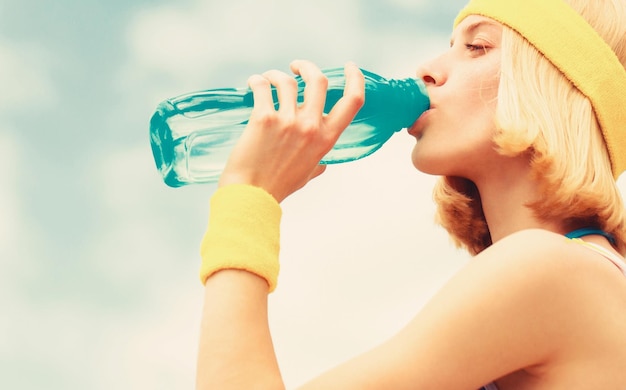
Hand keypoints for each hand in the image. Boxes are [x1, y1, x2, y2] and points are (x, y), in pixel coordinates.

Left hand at [218, 60, 364, 202]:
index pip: (353, 102)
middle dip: (306, 67)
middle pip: (318, 80)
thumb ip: (318, 163)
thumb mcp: (308, 174)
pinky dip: (257, 81)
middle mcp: (311, 127)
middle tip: (296, 67)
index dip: (355, 79)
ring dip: (275, 75)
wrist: (251, 196)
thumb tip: (324, 163)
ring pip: (287, 80)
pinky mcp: (263, 118)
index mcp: (326, 139)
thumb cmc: (278, 186)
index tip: (350, 67)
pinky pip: (262, 86)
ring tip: (267, 80)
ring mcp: (288, 121)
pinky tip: (253, 84)